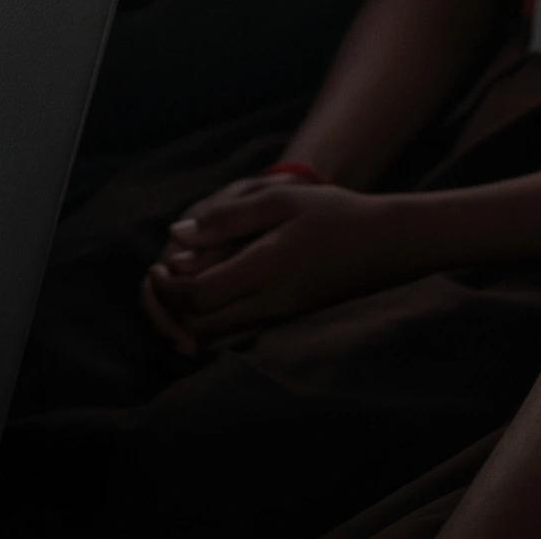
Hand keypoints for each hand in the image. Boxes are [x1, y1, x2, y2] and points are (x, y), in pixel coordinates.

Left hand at [140, 178, 394, 350]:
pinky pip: (234, 341)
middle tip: (162, 282)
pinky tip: (212, 303)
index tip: (157, 268)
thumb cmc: (331, 214)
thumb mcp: (281, 200)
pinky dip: (212, 329)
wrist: (383, 245)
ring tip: (182, 292)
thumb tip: (176, 236)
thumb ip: (227, 218)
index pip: (199, 294)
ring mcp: (278, 322)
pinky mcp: (284, 328)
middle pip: (199, 327)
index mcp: (266, 267)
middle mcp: (270, 304)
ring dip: (188, 323)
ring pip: (214, 341)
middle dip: (170, 310)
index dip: (168, 287)